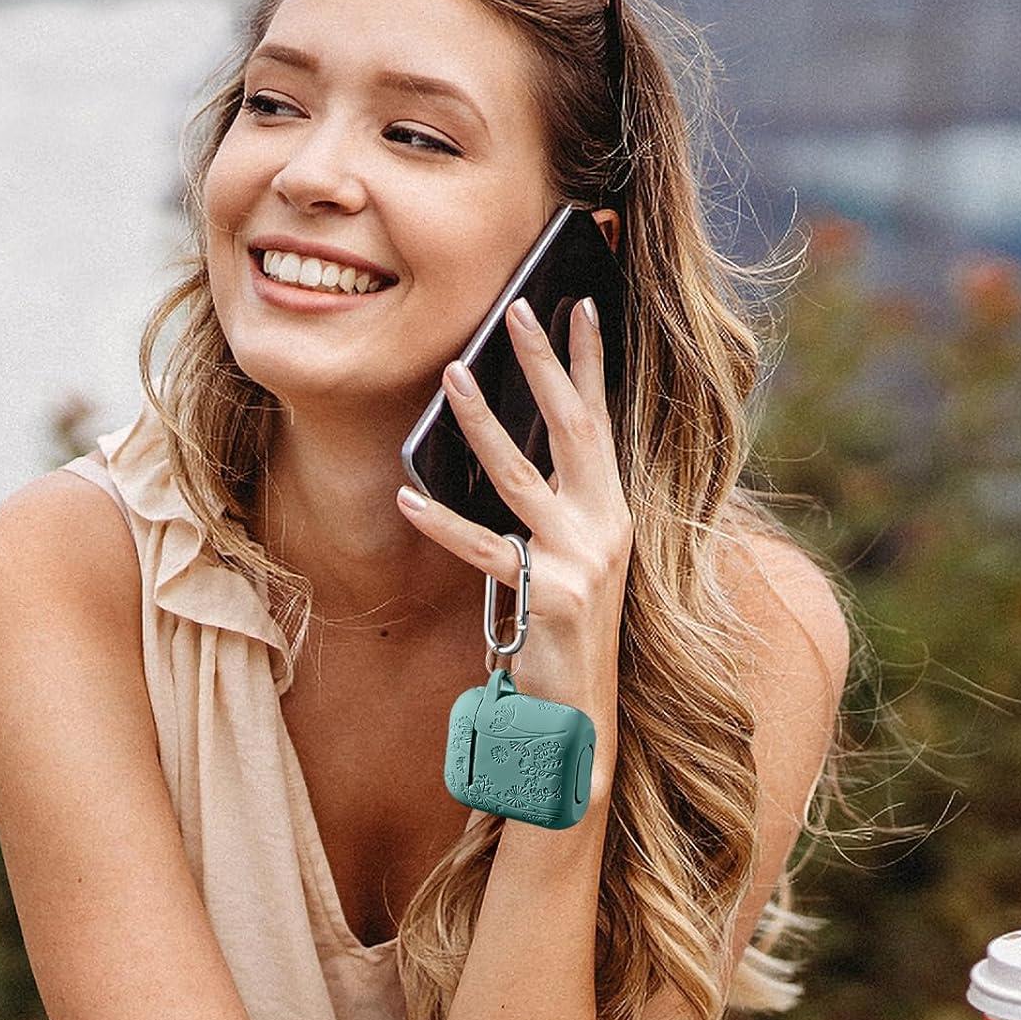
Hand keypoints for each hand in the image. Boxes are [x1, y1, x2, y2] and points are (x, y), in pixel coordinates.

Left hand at [397, 295, 632, 727]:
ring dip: (484, 421)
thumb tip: (507, 445)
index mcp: (612, 512)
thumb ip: (554, 504)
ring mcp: (579, 562)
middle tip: (518, 309)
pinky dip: (443, 523)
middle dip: (545, 364)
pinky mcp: (546, 596)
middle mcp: (605, 528)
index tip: (581, 306)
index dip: (592, 363)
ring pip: (521, 478)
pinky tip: (408, 496)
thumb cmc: (565, 630)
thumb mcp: (572, 557)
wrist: (580, 714)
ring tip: (452, 374)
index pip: (602, 422)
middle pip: (574, 429)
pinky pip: (484, 550)